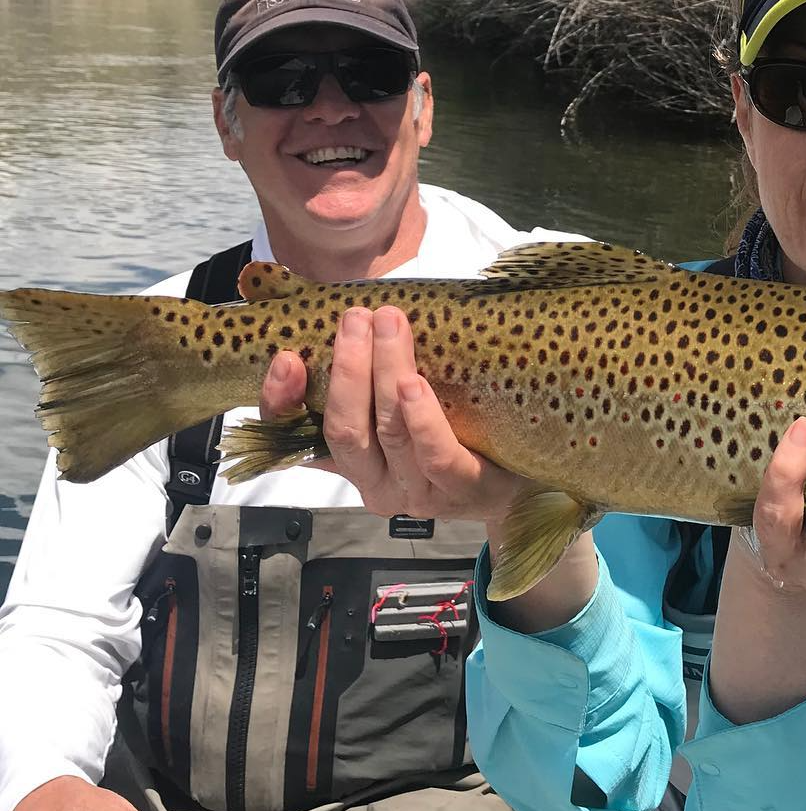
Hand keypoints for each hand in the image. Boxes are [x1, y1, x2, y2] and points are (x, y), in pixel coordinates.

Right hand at [261, 306, 526, 521]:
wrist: (517, 489)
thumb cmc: (453, 439)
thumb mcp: (401, 416)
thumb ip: (370, 387)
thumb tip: (344, 328)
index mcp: (353, 464)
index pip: (297, 436)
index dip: (282, 400)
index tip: (285, 357)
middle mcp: (376, 484)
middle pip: (346, 428)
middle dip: (348, 368)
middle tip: (356, 318)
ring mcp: (418, 493)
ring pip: (390, 432)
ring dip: (385, 372)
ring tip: (389, 325)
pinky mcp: (463, 489)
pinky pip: (436, 455)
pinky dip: (421, 418)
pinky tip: (414, 383)